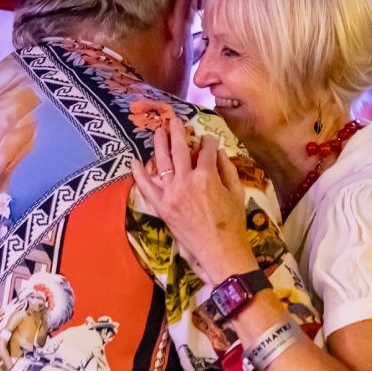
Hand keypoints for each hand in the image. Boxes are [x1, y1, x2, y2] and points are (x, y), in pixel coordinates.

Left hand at [131, 116, 256, 284]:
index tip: (207, 139)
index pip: (205, 151)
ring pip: (162, 162)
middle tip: (174, 120)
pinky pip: (147, 187)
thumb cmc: (233, 223)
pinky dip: (139, 174)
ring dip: (159, 144)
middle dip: (176, 132)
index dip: (208, 143)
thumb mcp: (237, 192)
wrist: (219, 250)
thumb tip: (218, 151)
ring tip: (157, 131)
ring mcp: (171, 193)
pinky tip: (134, 160)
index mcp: (207, 176)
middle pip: (179, 150)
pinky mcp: (162, 206)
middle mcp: (186, 181)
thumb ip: (227, 168)